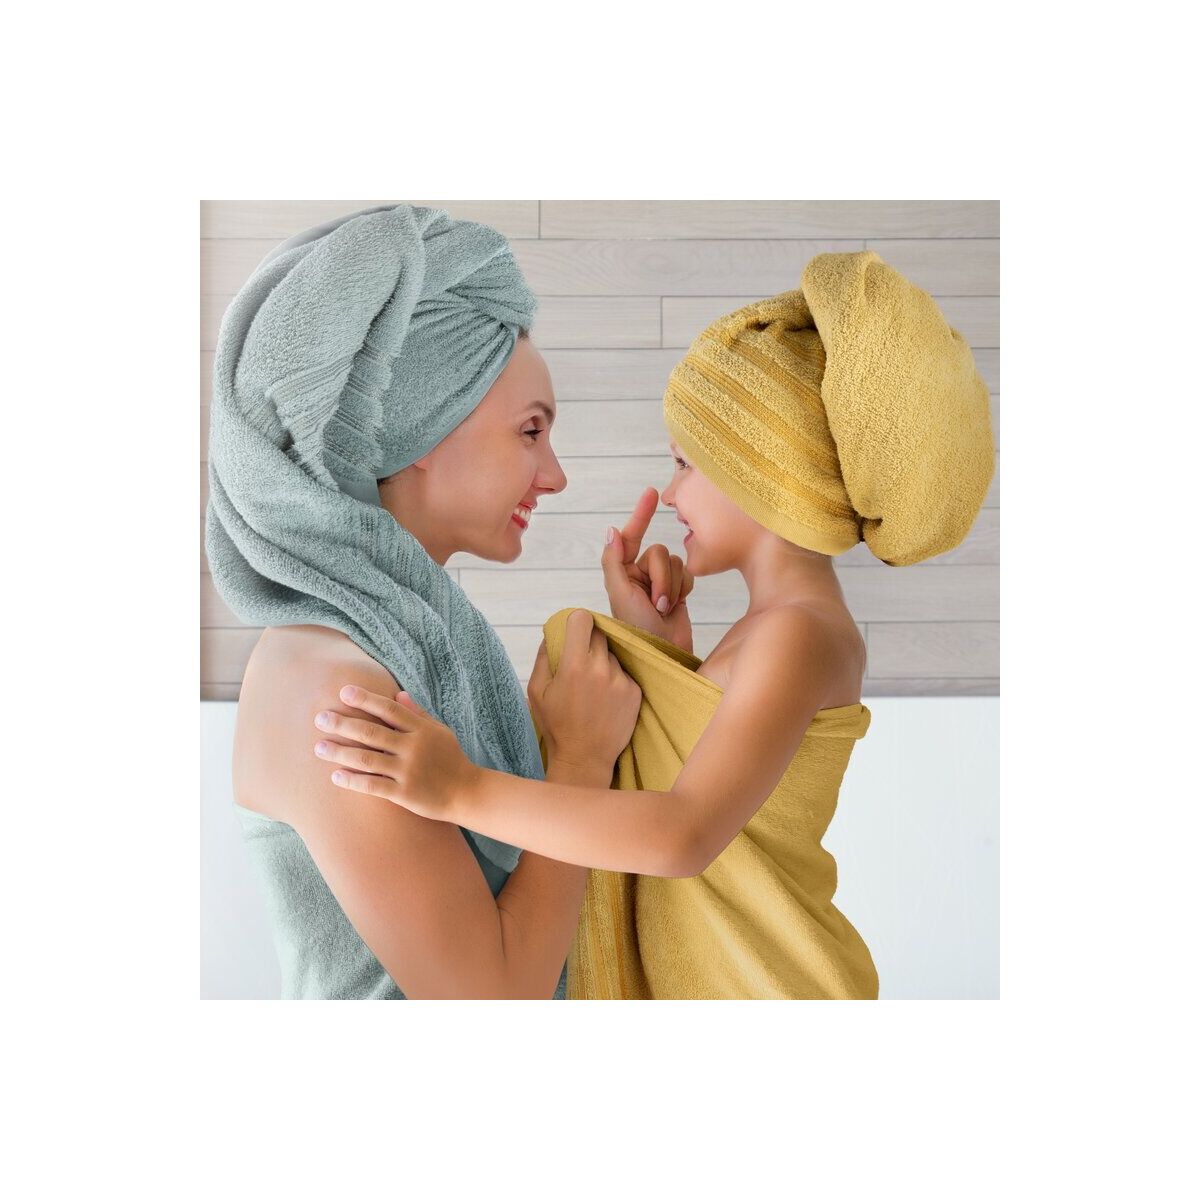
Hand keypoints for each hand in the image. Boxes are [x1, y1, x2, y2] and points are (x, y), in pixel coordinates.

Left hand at [314, 686, 482, 821]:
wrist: (467, 793)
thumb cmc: (451, 759)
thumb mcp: (439, 731)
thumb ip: (418, 713)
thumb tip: (398, 693)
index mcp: (421, 730)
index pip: (389, 710)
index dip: (366, 699)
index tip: (344, 692)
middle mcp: (413, 748)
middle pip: (372, 732)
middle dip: (344, 724)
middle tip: (320, 718)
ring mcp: (409, 771)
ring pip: (367, 759)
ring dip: (340, 752)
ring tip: (319, 747)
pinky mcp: (405, 793)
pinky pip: (373, 786)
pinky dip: (353, 780)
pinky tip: (335, 776)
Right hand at [528, 608, 642, 770]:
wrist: (584, 758)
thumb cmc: (556, 725)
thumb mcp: (537, 690)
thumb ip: (544, 656)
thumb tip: (552, 632)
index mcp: (574, 665)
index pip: (582, 619)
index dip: (576, 622)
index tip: (573, 631)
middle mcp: (601, 668)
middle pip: (599, 633)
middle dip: (589, 642)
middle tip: (580, 662)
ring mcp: (621, 680)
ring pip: (612, 655)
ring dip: (602, 663)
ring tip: (592, 689)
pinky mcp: (635, 691)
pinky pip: (624, 673)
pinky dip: (615, 680)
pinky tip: (604, 700)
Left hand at [600, 486, 694, 652]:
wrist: (663, 653)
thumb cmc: (637, 628)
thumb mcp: (620, 593)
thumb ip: (614, 561)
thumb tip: (611, 529)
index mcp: (621, 572)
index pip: (630, 536)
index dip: (641, 514)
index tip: (652, 493)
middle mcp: (639, 574)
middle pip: (658, 551)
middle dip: (660, 575)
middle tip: (656, 601)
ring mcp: (659, 582)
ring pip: (674, 562)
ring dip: (671, 585)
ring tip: (664, 608)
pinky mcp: (678, 590)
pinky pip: (687, 574)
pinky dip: (684, 589)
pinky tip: (677, 606)